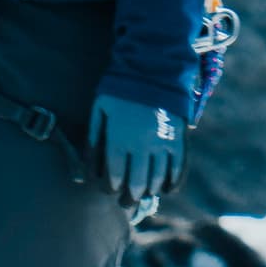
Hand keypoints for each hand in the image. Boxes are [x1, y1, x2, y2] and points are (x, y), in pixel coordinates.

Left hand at [87, 88, 183, 209]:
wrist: (154, 65)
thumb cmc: (121, 89)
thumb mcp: (100, 110)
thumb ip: (93, 141)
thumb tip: (87, 173)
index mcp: (120, 137)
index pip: (114, 176)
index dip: (111, 187)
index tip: (110, 189)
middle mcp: (142, 143)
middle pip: (136, 183)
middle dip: (129, 197)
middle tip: (125, 201)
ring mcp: (162, 141)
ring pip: (156, 179)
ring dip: (148, 190)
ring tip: (142, 193)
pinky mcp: (178, 137)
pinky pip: (178, 167)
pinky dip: (172, 182)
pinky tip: (165, 188)